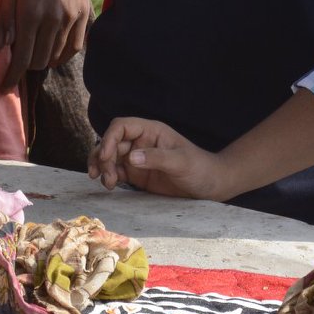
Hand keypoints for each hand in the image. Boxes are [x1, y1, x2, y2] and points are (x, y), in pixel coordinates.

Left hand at [0, 0, 91, 91]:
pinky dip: (63, 55)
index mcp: (30, 15)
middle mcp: (52, 20)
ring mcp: (71, 18)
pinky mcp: (84, 14)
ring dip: (44, 59)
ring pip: (56, 56)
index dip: (12, 77)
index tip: (5, 88)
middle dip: (26, 65)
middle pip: (39, 60)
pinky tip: (55, 53)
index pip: (22, 58)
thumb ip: (4, 22)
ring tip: (35, 54)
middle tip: (19, 61)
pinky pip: (75, 47)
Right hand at [89, 116, 227, 200]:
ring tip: (106, 183)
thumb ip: (157, 158)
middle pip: (112, 143)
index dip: (109, 138)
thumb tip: (131, 157)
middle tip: (103, 175)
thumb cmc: (200, 168)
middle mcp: (140, 142)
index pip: (122, 126)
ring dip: (102, 167)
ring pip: (111, 158)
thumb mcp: (181, 162)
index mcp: (150, 131)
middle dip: (103, 157)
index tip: (106, 156)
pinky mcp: (138, 175)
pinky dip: (109, 177)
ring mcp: (138, 158)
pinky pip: (117, 172)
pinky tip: (110, 185)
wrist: (210, 186)